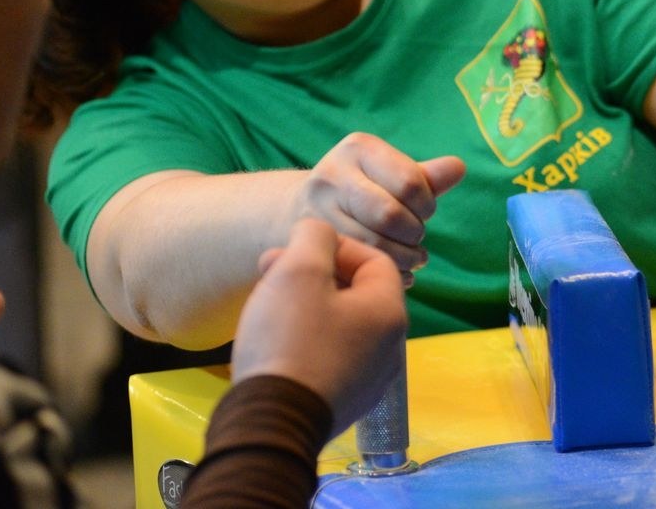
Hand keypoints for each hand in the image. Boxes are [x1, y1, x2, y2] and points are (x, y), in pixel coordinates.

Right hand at [230, 219, 406, 435]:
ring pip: (339, 324)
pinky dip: (305, 340)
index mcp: (389, 312)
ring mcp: (368, 379)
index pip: (374, 259)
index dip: (336, 245)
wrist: (271, 425)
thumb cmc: (289, 340)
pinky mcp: (343, 403)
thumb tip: (319, 231)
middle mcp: (390, 347)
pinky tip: (273, 340)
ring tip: (265, 301)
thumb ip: (314, 237)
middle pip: (355, 292)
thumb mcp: (298, 271)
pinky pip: (329, 357)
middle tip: (271, 269)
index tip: (298, 246)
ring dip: (305, 304)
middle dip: (312, 273)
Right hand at [294, 134, 465, 275]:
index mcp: (359, 148)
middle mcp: (331, 174)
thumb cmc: (362, 191)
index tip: (424, 212)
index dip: (426, 205)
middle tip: (417, 238)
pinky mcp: (307, 245)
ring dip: (404, 258)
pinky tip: (396, 272)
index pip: (410, 182)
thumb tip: (459, 167)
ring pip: (374, 245)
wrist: (299, 210)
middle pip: (390, 215)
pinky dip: (386, 273)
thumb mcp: (391, 176)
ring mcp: (315, 210)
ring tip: (413, 258)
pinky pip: (357, 266)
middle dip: (414, 232)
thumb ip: (425, 177)